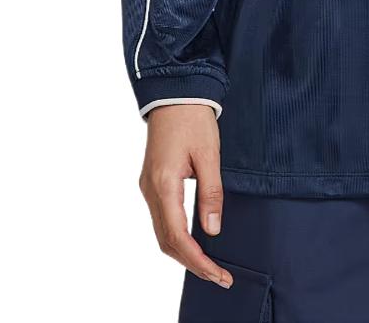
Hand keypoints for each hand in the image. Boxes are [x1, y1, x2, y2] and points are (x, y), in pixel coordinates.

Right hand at [139, 103, 231, 287]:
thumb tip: (212, 229)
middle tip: (219, 276)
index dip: (198, 260)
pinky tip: (194, 241)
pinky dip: (177, 237)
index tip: (219, 274)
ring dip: (184, 252)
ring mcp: (148, 187)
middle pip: (167, 241)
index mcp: (163, 184)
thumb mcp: (210, 154)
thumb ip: (211, 193)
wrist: (175, 93)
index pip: (178, 237)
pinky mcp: (152, 182)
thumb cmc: (193, 119)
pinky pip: (162, 219)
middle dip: (192, 263)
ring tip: (210, 265)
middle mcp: (150, 190)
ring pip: (162, 233)